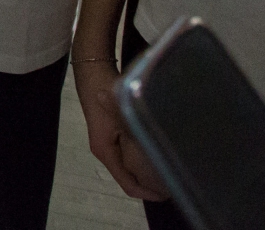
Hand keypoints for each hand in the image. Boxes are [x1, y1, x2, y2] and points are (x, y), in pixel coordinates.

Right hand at [72, 58, 169, 201]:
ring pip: (128, 167)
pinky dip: (141, 160)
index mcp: (105, 151)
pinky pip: (128, 156)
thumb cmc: (105, 90)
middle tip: (172, 184)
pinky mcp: (112, 135)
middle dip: (149, 185)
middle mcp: (104, 151)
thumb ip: (136, 131)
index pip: (127, 183)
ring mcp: (107, 143)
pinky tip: (154, 153)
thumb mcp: (123, 112)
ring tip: (166, 171)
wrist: (92, 71)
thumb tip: (156, 146)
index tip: (167, 194)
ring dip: (145, 172)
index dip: (148, 193)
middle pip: (128, 178)